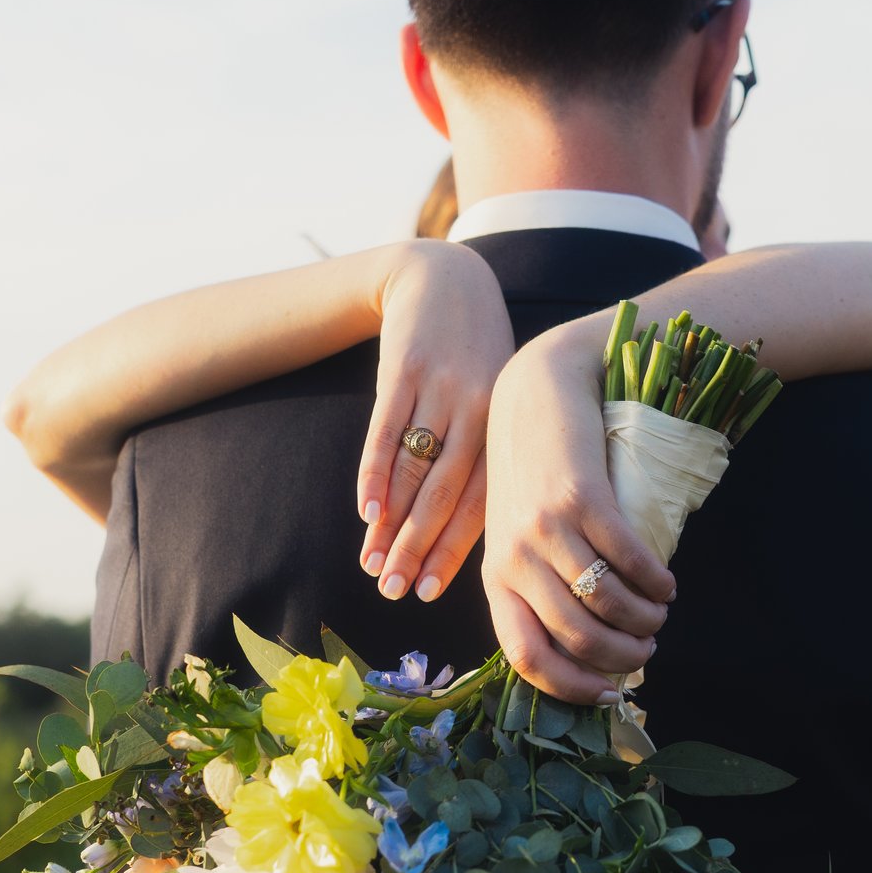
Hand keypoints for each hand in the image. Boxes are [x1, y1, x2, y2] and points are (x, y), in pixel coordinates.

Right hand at [356, 242, 512, 602]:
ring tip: (373, 564)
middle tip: (394, 594)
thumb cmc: (471, 355)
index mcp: (506, 429)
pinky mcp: (406, 370)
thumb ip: (484, 457)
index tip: (428, 594)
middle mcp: (480, 413)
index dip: (452, 552)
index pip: (479, 504)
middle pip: (445, 496)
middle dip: (418, 550)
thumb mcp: (494, 401)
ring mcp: (443, 391)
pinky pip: (387, 432)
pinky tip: (365, 512)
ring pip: (415, 472)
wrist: (444, 278)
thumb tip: (454, 533)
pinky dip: (375, 474)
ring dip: (391, 524)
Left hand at [481, 322, 678, 702]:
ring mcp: (546, 528)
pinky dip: (655, 582)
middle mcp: (515, 559)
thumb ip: (536, 583)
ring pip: (605, 604)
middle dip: (621, 657)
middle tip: (646, 650)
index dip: (572, 687)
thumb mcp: (517, 532)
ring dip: (643, 621)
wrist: (534, 391)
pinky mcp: (582, 498)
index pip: (526, 657)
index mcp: (495, 577)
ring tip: (658, 615)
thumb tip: (583, 647)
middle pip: (575, 638)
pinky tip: (666, 584)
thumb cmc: (531, 471)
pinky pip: (628, 559)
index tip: (609, 692)